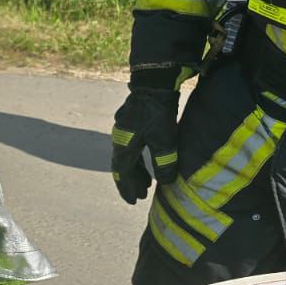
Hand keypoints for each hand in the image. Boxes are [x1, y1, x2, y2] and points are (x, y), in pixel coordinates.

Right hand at [109, 86, 179, 203]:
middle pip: (124, 166)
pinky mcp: (131, 121)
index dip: (128, 188)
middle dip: (132, 181)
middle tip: (141, 195)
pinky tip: (146, 156)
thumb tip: (165, 182)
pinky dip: (138, 156)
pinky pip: (131, 145)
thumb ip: (164, 162)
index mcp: (124, 146)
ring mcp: (124, 128)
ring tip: (147, 181)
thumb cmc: (158, 112)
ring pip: (128, 155)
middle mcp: (120, 138)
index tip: (133, 201)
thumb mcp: (164, 140)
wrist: (153, 83)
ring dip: (137, 170)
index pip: (123, 173)